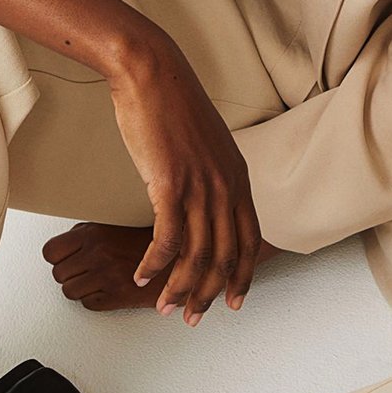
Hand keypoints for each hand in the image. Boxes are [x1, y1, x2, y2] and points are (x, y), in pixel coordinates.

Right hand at [102, 38, 268, 324]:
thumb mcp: (204, 144)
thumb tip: (202, 200)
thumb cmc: (171, 105)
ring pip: (197, 254)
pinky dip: (155, 263)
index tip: (232, 302)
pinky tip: (142, 276)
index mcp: (238, 177)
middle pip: (225, 256)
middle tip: (193, 319)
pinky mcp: (170, 184)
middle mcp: (225, 186)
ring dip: (180, 287)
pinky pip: (167, 239)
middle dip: (209, 293)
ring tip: (166, 307)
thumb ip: (210, 175)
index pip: (249, 240)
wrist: (151, 73)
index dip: (242, 277)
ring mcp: (200, 186)